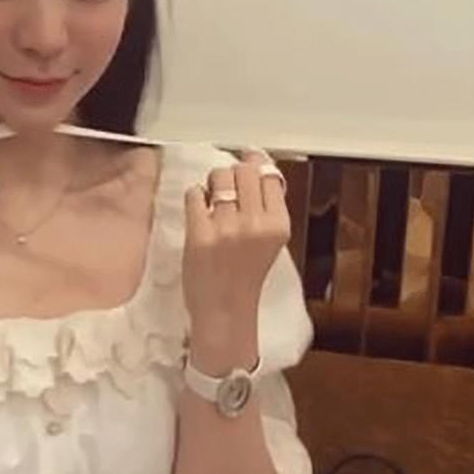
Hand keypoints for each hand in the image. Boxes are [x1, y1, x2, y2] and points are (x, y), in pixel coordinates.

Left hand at [182, 154, 289, 371]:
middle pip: (244, 169)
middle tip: (227, 186)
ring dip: (213, 182)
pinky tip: (200, 210)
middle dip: (233, 172)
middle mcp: (256, 224)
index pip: (270, 174)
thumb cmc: (245, 275)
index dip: (256, 164)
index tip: (248, 164)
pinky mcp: (200, 234)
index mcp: (278, 225)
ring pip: (219, 176)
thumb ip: (266, 207)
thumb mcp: (269, 240)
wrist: (224, 310)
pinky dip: (196, 197)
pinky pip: (195, 193)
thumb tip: (256, 163)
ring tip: (213, 198)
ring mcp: (227, 228)